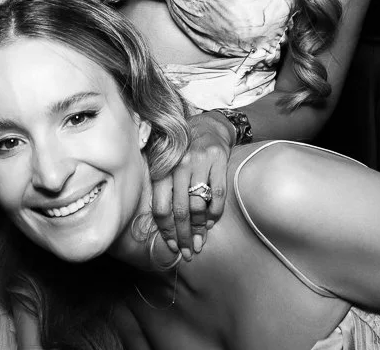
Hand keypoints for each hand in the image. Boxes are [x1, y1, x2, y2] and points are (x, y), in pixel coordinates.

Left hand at [151, 111, 232, 259]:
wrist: (209, 125)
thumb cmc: (183, 149)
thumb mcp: (167, 163)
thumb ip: (161, 188)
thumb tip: (163, 226)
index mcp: (163, 166)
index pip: (160, 207)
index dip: (166, 231)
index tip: (172, 246)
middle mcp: (179, 163)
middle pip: (180, 211)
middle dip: (183, 237)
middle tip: (188, 253)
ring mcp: (200, 161)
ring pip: (198, 206)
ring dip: (199, 229)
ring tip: (200, 242)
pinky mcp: (219, 160)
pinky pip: (217, 195)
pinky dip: (215, 214)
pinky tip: (211, 223)